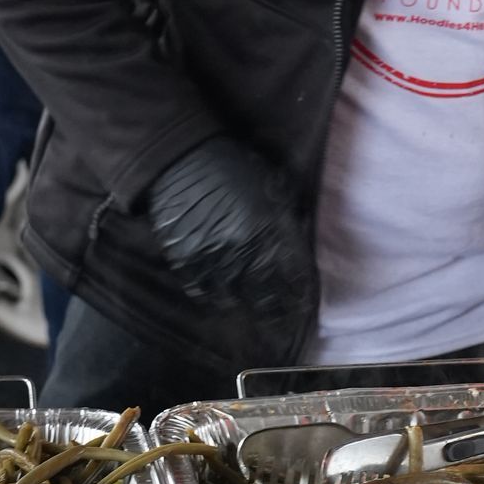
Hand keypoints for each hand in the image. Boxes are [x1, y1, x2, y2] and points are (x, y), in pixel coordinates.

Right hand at [147, 136, 313, 322]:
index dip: (300, 296)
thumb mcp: (273, 186)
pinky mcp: (185, 261)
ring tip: (250, 314)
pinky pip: (202, 293)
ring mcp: (212, 260)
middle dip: (276, 314)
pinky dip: (213, 298)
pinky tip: (220, 299)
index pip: (293, 277)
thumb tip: (297, 248)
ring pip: (234, 302)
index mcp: (270, 231)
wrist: (181, 158)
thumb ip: (286, 221)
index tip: (302, 305)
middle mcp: (243, 252)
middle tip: (281, 326)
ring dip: (244, 309)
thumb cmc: (232, 166)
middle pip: (266, 299)